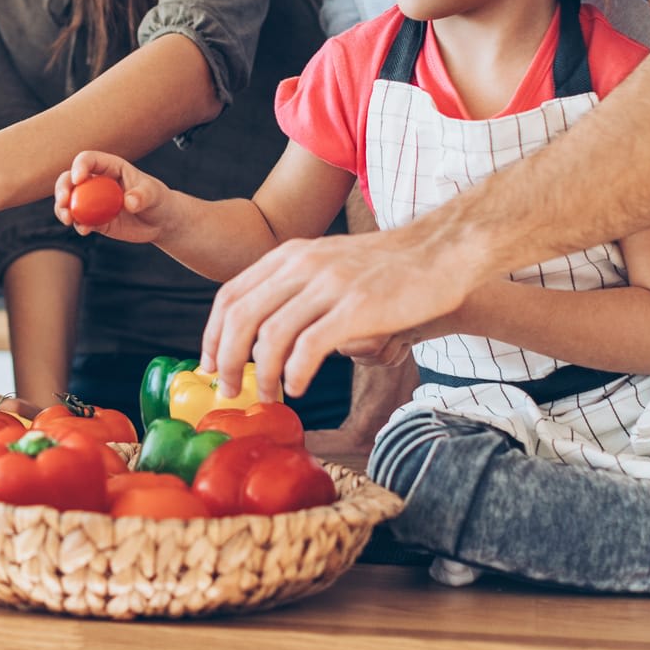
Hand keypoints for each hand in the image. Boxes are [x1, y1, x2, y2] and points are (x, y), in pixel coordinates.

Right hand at [52, 152, 170, 243]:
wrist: (161, 222)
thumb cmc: (159, 200)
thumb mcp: (155, 194)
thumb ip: (142, 195)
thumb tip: (129, 202)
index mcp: (111, 167)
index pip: (89, 160)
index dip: (80, 166)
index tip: (79, 179)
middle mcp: (98, 182)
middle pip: (71, 179)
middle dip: (63, 188)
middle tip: (64, 201)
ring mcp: (94, 202)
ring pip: (70, 201)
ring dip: (63, 209)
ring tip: (68, 219)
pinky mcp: (95, 220)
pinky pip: (80, 221)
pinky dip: (78, 225)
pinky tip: (84, 231)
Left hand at [200, 229, 471, 401]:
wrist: (439, 254)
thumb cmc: (384, 270)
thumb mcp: (327, 265)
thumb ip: (294, 291)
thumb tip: (264, 340)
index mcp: (289, 255)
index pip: (230, 295)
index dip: (212, 335)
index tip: (210, 367)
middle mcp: (302, 265)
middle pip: (240, 317)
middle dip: (227, 360)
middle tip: (230, 390)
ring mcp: (329, 284)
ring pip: (269, 335)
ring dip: (261, 374)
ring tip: (268, 395)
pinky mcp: (356, 307)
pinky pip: (309, 346)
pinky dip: (295, 372)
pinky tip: (299, 386)